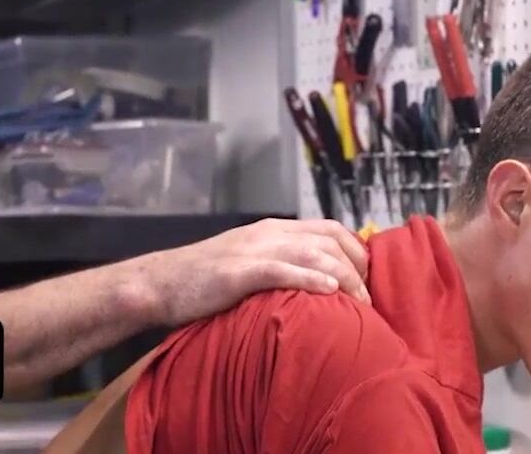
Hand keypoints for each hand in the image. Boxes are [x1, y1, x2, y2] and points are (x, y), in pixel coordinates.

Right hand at [138, 218, 370, 326]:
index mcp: (274, 229)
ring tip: (359, 303)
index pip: (330, 229)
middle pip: (330, 239)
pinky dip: (310, 278)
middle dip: (358, 267)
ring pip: (314, 253)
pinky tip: (329, 291)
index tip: (367, 279)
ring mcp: (254, 249)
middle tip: (368, 299)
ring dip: (344, 277)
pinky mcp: (239, 271)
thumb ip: (279, 264)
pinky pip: (283, 270)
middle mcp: (269, 233)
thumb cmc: (205, 279)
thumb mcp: (248, 261)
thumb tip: (316, 283)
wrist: (162, 282)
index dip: (357, 251)